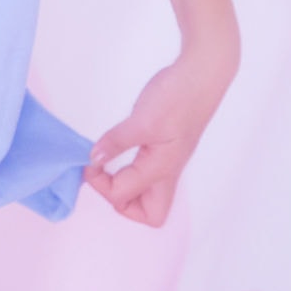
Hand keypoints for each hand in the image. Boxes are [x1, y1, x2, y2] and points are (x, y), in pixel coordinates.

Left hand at [83, 49, 237, 226]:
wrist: (201, 76)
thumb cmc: (176, 99)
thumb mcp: (142, 120)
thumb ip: (116, 141)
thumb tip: (94, 160)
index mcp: (160, 170)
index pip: (123, 197)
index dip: (100, 185)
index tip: (89, 162)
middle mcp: (166, 172)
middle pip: (149, 213)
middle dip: (121, 203)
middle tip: (103, 176)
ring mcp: (168, 161)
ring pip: (149, 195)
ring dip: (126, 189)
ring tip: (107, 167)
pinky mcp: (166, 148)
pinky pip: (147, 173)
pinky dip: (131, 171)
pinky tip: (120, 153)